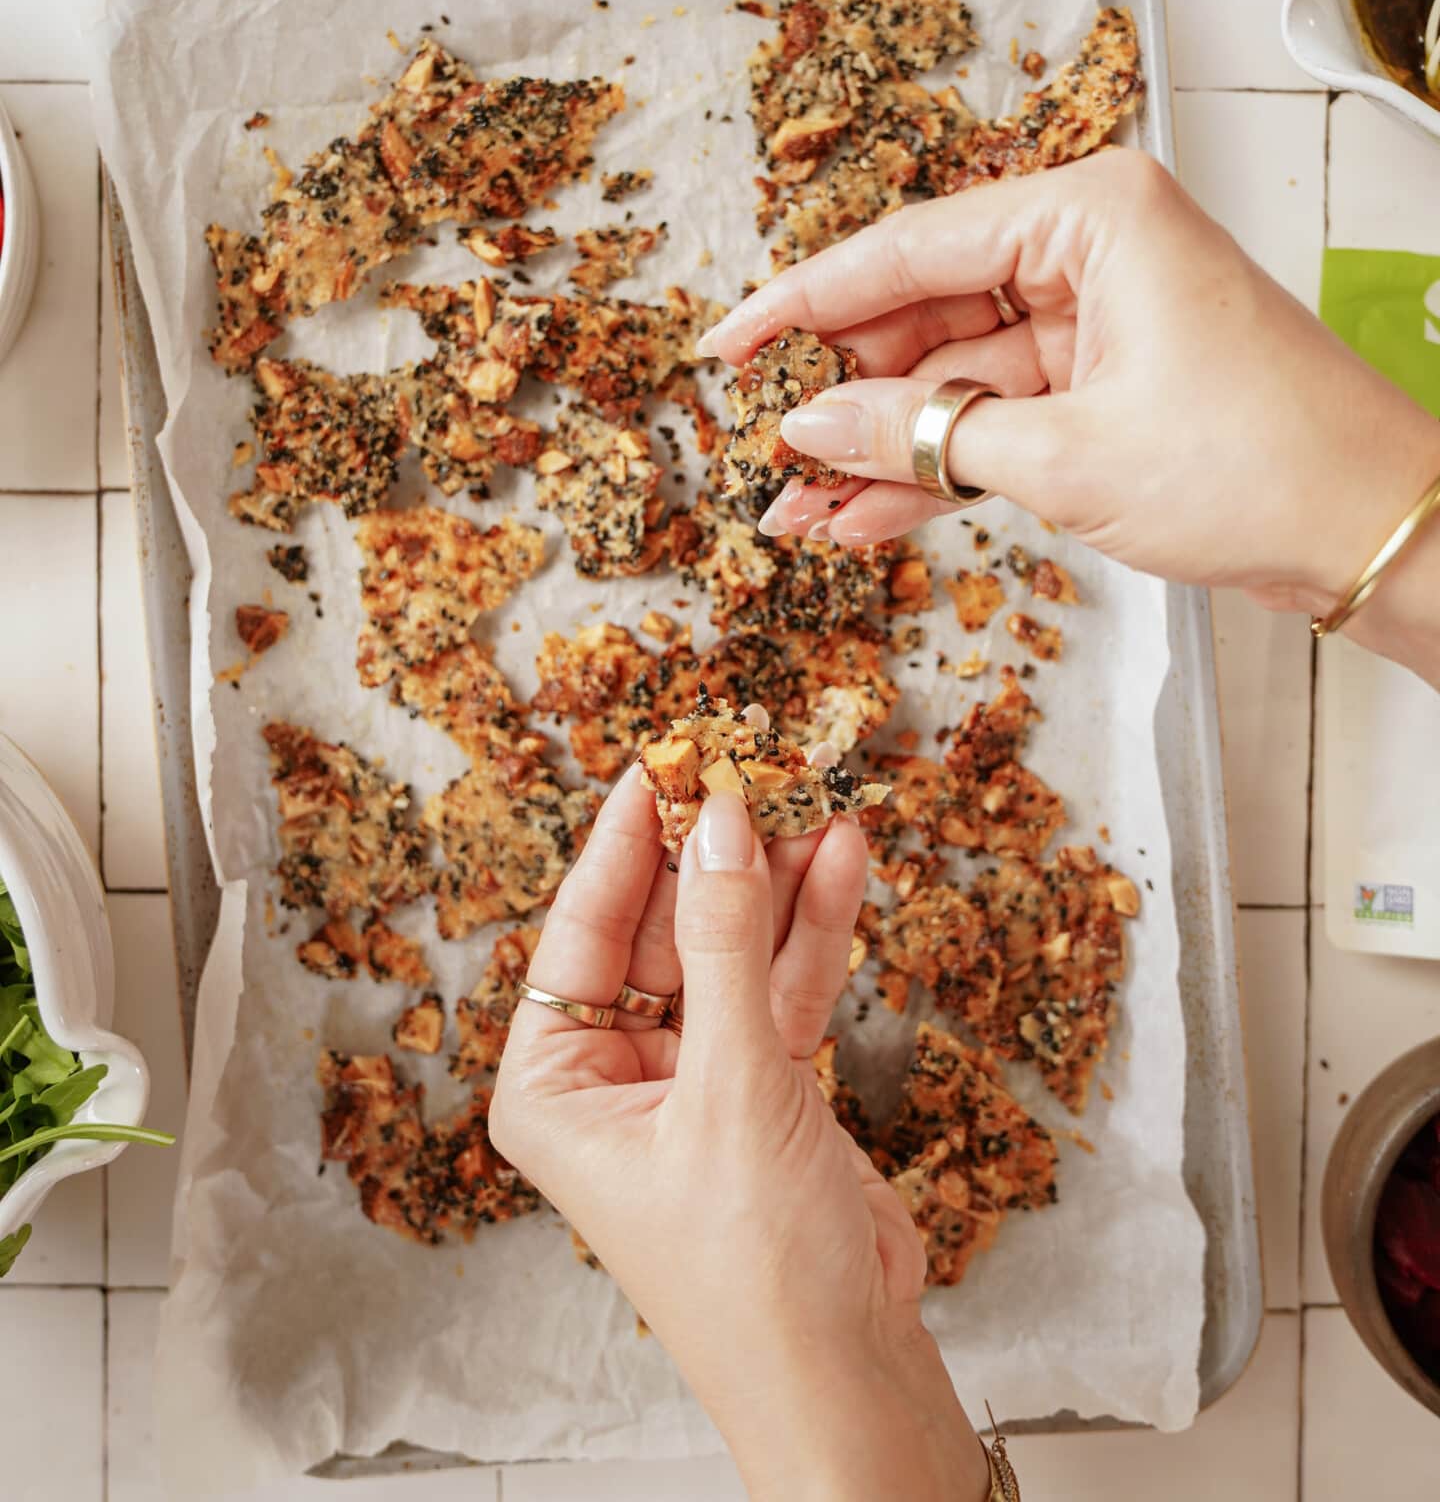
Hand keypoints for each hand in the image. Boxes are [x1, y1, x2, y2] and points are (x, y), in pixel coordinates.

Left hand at [489, 766, 988, 1501]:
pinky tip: (842, 861)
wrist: (845, 1375)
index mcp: (554, 1083)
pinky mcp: (765, 1088)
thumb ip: (730, 948)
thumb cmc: (753, 1273)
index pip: (580, 930)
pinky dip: (813, 928)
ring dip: (774, 880)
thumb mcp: (730, 1091)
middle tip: (754, 764)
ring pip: (730, 949)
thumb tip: (723, 822)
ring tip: (815, 799)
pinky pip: (781, 985)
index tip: (661, 761)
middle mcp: (614, 1073)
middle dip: (714, 854)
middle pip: (661, 928)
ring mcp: (694, 1076)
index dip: (624, 842)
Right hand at [698, 150, 1439, 677]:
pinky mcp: (1103, 388)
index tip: (727, 344)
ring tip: (795, 513)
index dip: (803, 303)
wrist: (1375, 532)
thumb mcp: (1067, 454)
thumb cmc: (1261, 464)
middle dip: (841, 396)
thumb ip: (922, 436)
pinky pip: (991, 422)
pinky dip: (934, 472)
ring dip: (879, 450)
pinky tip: (859, 519)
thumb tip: (809, 429)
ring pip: (950, 382)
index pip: (908, 249)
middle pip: (923, 314)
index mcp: (1088, 214)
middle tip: (765, 453)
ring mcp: (1094, 323)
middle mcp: (1087, 251)